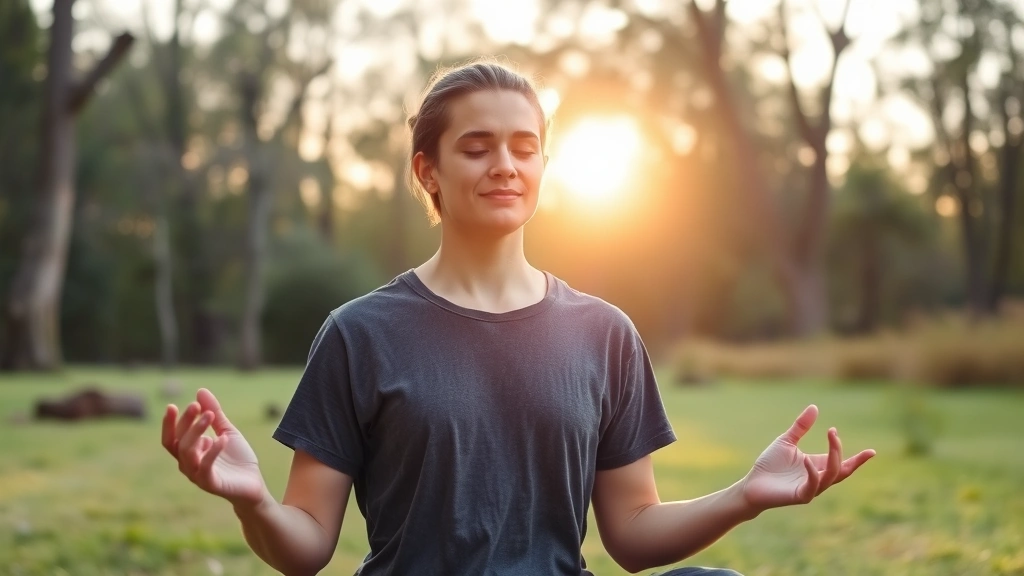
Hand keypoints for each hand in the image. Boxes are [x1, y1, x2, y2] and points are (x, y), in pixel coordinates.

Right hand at [161, 388, 267, 506]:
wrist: (253, 483)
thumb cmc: (237, 458)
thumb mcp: (227, 431)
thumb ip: (214, 414)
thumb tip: (200, 391)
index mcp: (189, 452)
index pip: (173, 436)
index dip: (170, 422)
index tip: (173, 405)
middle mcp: (188, 464)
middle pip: (177, 442)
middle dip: (184, 422)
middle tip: (195, 405)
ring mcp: (197, 475)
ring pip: (187, 452)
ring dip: (196, 431)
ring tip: (210, 415)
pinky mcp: (210, 484)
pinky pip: (205, 467)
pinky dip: (212, 451)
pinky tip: (222, 438)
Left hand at [740, 405, 874, 511]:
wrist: (752, 484)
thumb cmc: (769, 465)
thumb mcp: (786, 441)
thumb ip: (801, 427)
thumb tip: (815, 406)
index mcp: (817, 465)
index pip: (843, 464)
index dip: (858, 460)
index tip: (872, 452)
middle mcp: (818, 478)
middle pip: (840, 469)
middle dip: (840, 451)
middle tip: (834, 433)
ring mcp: (810, 488)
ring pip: (831, 476)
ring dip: (833, 458)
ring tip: (831, 439)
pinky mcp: (800, 496)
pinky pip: (813, 486)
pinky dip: (813, 473)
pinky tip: (808, 460)